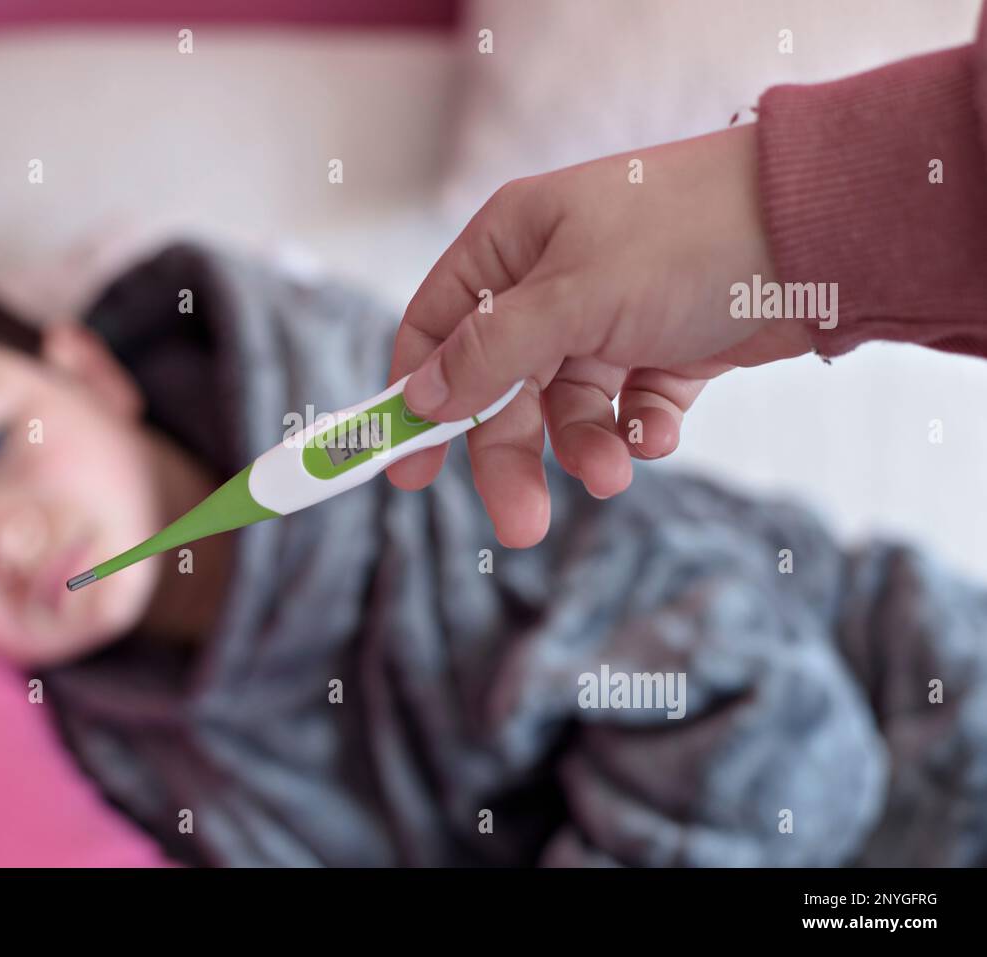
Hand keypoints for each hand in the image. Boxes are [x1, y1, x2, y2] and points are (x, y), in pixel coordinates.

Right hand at [386, 124, 811, 547]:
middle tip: (519, 524)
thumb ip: (491, 353)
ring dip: (584, 447)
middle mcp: (552, 283)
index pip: (437, 327)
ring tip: (614, 471)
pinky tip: (660, 431)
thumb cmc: (687, 236)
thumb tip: (422, 397)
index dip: (418, 396)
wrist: (822, 232)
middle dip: (511, 455)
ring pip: (567, 408)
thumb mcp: (572, 296)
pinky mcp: (665, 351)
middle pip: (501, 388)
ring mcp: (609, 318)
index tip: (410, 467)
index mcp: (513, 244)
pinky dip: (638, 429)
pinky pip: (629, 408)